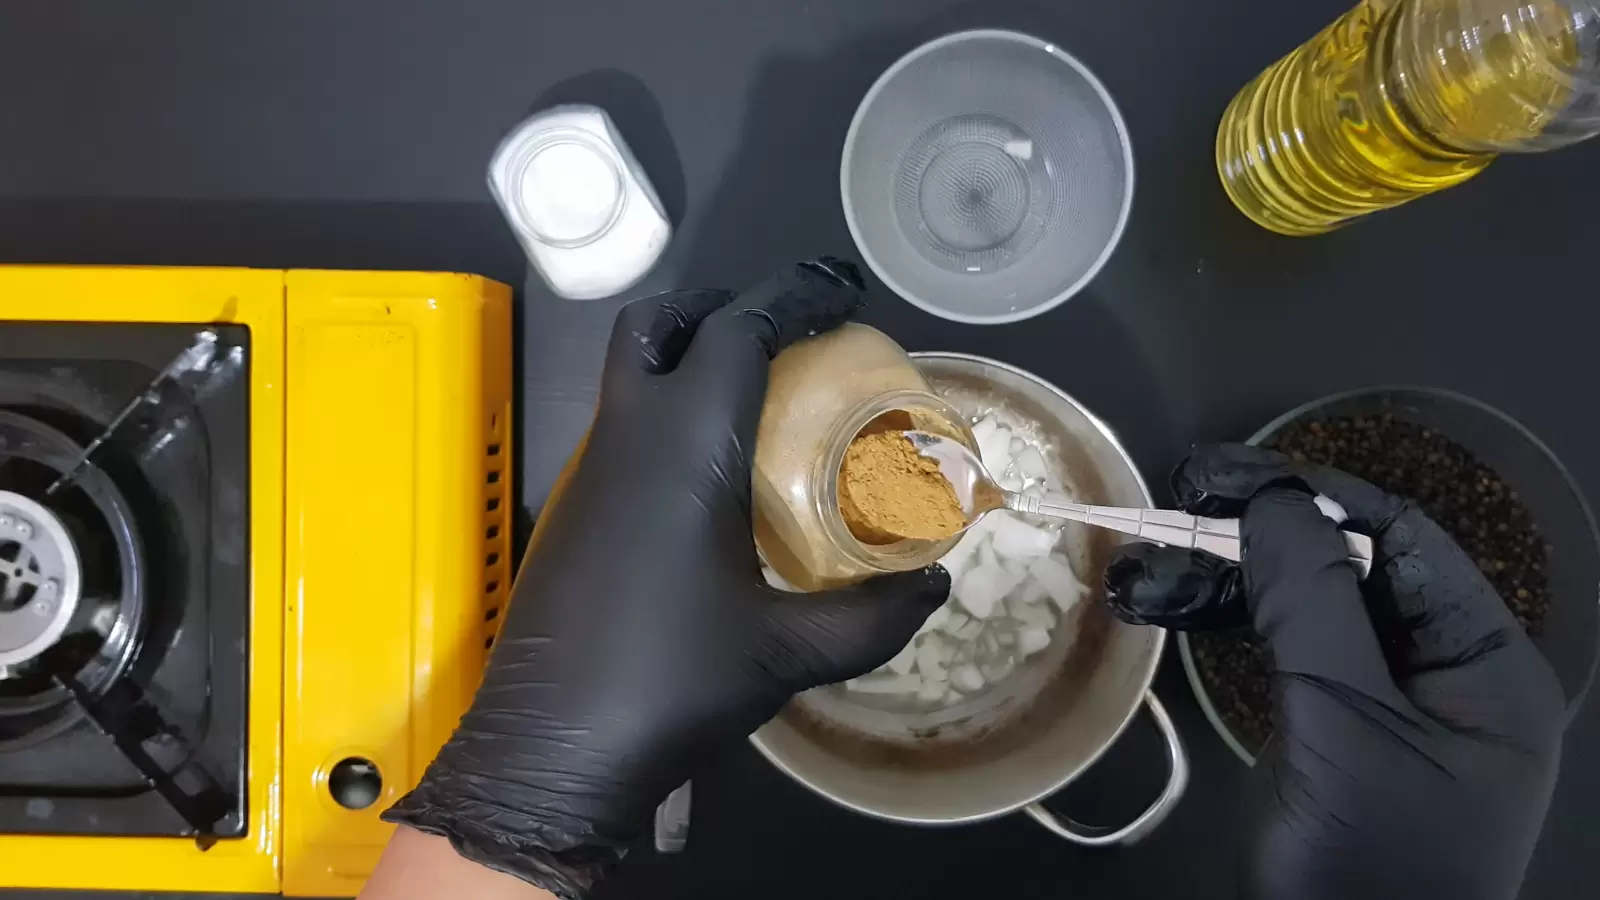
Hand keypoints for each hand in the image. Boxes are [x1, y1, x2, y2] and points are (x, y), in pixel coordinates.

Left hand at [382, 259, 949, 898]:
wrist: (550, 751)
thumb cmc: (672, 684)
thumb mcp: (788, 654)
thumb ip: (872, 617)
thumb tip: (936, 586)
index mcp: (683, 447)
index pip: (737, 330)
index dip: (794, 296)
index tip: (843, 293)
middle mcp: (627, 439)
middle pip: (658, 326)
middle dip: (721, 305)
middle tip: (785, 332)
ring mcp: (589, 475)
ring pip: (629, 376)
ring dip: (688, 359)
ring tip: (762, 397)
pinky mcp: (574, 513)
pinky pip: (623, 430)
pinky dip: (668, 415)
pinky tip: (715, 476)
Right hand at [1105, 444, 1565, 899]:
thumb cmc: (1369, 853)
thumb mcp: (1346, 721)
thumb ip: (1313, 601)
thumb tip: (1271, 501)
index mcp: (1484, 664)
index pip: (1405, 541)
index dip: (1315, 496)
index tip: (1225, 475)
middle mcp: (1445, 673)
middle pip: (1353, 568)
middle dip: (1264, 534)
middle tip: (1180, 501)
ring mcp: (1387, 706)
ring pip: (1309, 608)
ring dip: (1233, 576)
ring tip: (1152, 553)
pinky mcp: (1334, 735)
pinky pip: (1288, 653)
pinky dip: (1232, 622)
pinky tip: (1172, 600)